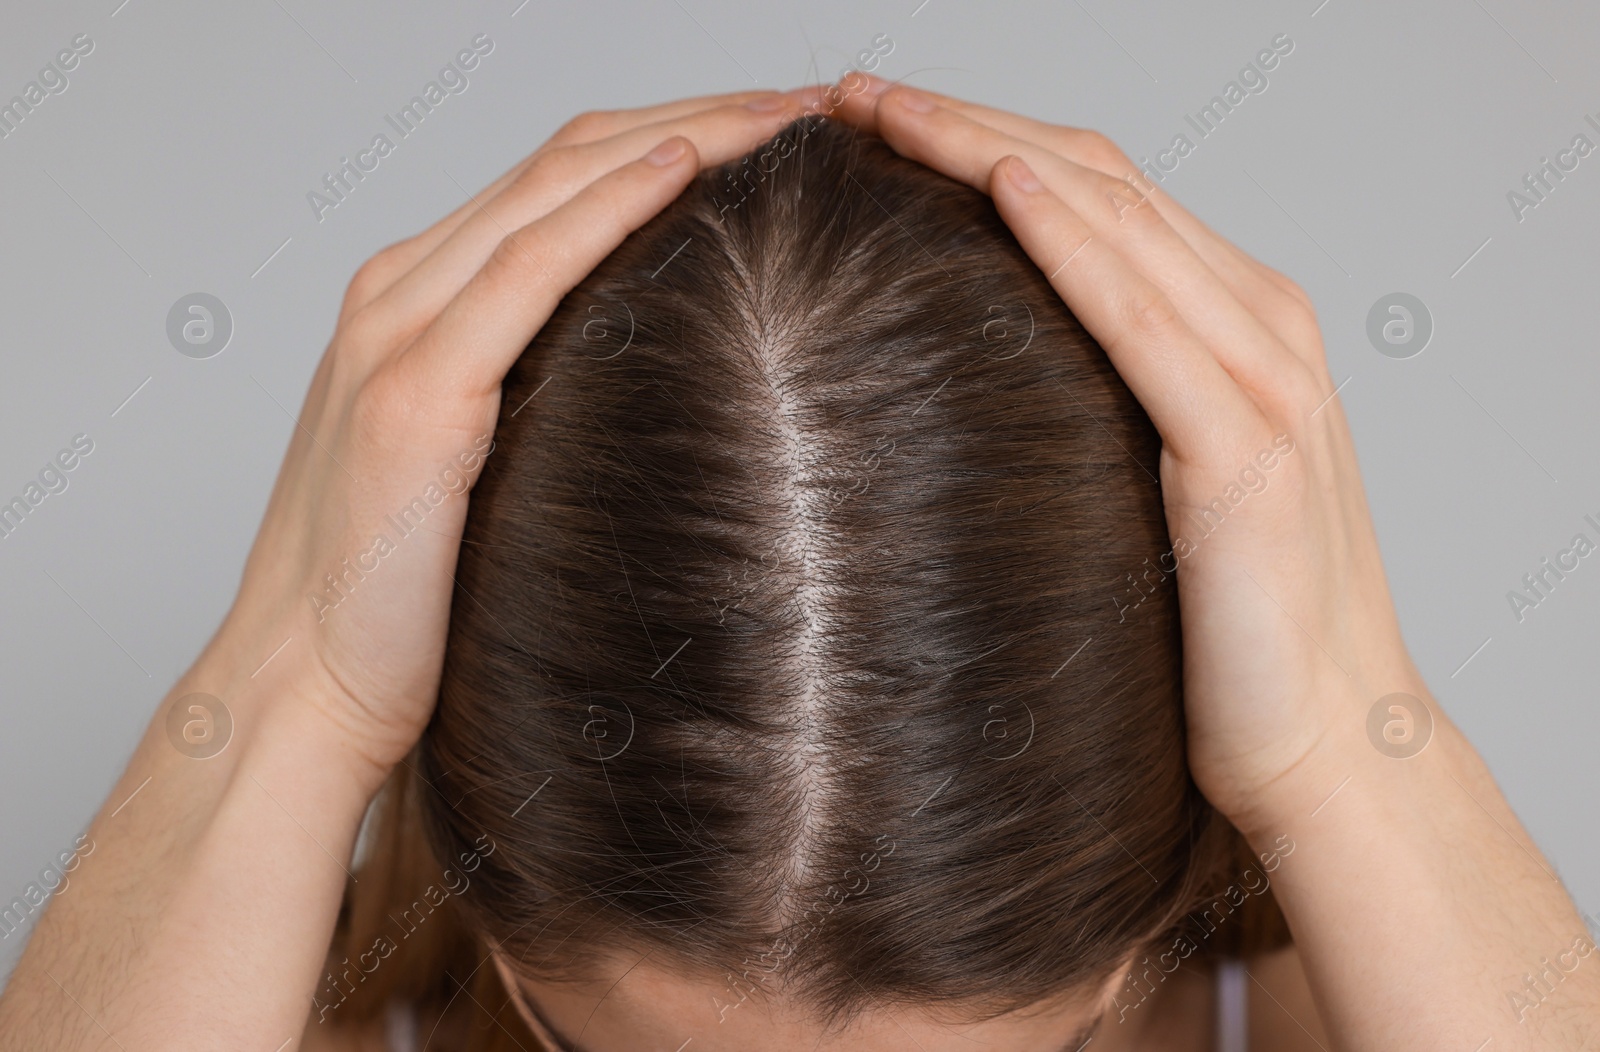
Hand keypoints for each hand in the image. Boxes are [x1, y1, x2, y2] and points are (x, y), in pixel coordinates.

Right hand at [204, 89, 813, 776]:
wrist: (310, 681)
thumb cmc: (399, 592)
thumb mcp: (476, 465)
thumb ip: (533, 398)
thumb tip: (646, 381)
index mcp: (417, 302)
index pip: (557, 180)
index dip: (668, 134)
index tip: (767, 129)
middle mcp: (401, 293)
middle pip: (564, 160)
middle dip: (693, 115)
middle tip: (799, 106)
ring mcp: (399, 333)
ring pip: (552, 188)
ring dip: (677, 136)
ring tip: (778, 118)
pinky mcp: (416, 393)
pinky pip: (526, 267)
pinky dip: (607, 208)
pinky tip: (683, 170)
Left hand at [824, 78, 1423, 828]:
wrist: (1319, 739)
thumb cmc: (1223, 626)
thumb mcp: (1151, 485)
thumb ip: (1103, 407)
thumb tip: (975, 370)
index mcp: (1233, 323)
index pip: (1097, 192)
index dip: (984, 138)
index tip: (880, 120)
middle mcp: (1259, 325)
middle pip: (1097, 180)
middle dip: (968, 123)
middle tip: (856, 94)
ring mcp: (1264, 380)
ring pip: (1116, 222)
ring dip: (993, 151)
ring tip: (891, 113)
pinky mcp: (1246, 453)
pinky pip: (1145, 323)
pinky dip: (1076, 248)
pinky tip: (1005, 193)